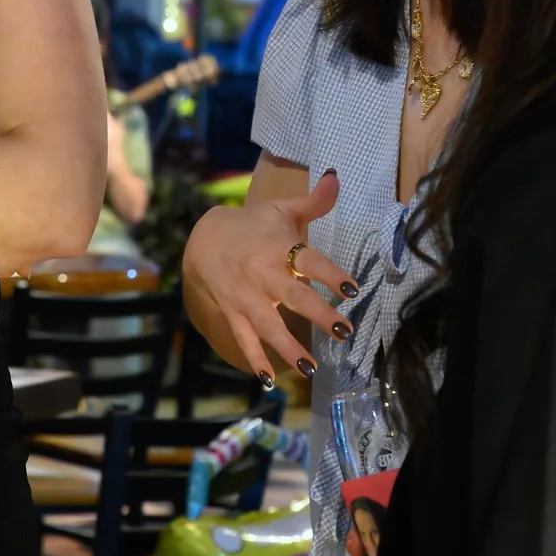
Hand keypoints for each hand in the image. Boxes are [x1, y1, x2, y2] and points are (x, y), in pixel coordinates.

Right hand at [179, 171, 353, 386]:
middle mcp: (263, 274)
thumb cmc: (251, 226)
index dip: (331, 274)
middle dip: (318, 314)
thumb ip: (313, 201)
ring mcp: (246, 297)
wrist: (202, 240)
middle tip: (343, 332)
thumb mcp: (280, 210)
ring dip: (289, 348)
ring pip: (268, 325)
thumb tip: (337, 176)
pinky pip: (244, 339)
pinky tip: (268, 380)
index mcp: (279, 247)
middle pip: (293, 295)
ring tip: (311, 368)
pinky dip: (255, 360)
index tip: (352, 289)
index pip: (309, 260)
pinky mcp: (233, 313)